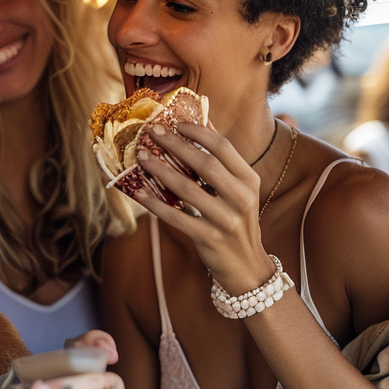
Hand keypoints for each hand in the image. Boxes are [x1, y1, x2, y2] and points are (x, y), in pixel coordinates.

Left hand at [131, 122, 273, 293]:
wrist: (246, 265)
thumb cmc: (235, 220)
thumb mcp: (237, 190)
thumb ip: (221, 162)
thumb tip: (200, 123)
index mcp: (249, 180)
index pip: (223, 147)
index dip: (198, 132)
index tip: (175, 123)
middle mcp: (241, 198)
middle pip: (205, 164)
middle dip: (176, 145)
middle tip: (152, 133)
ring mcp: (226, 220)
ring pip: (187, 189)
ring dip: (161, 171)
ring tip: (142, 157)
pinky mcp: (209, 238)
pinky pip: (176, 217)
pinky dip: (156, 204)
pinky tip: (140, 193)